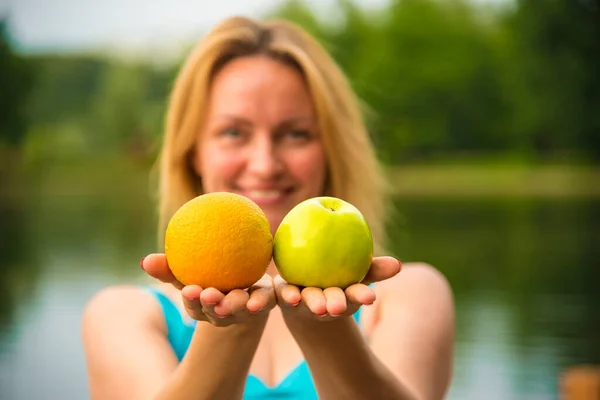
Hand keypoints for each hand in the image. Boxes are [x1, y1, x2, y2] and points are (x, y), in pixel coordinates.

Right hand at [141, 254, 275, 326]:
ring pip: (243, 309)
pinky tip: (271, 288)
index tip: (191, 290)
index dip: (193, 300)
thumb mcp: (188, 273)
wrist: (245, 285)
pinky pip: (267, 299)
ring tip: (242, 300)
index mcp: (205, 307)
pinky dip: (266, 297)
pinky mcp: (266, 302)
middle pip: (219, 312)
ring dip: (241, 305)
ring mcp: (245, 309)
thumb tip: (145, 261)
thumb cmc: (208, 278)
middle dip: (214, 306)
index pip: (196, 306)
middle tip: (211, 294)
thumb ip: (169, 268)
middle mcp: (225, 312)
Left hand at [274, 256, 400, 321]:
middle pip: (327, 302)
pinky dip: (266, 297)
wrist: (305, 285)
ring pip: (301, 300)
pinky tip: (264, 291)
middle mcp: (322, 302)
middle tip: (333, 307)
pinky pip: (273, 295)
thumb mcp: (358, 270)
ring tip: (296, 299)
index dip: (361, 295)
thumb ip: (374, 268)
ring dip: (298, 301)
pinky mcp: (279, 296)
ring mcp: (301, 300)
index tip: (370, 297)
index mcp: (342, 296)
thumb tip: (398, 266)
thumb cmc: (339, 275)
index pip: (355, 295)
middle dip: (330, 304)